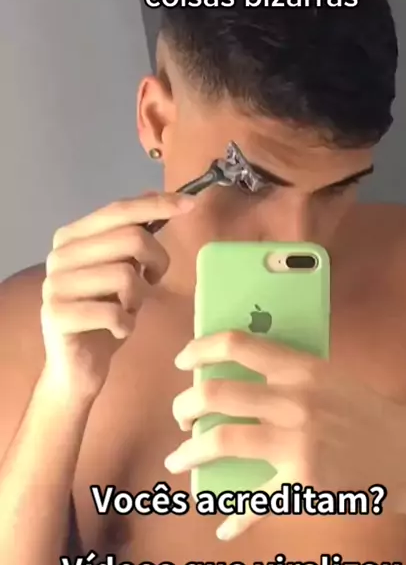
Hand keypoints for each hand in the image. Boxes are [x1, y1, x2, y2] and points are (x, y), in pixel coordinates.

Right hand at [41, 191, 194, 400]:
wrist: (76, 367)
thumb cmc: (104, 315)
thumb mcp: (122, 270)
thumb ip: (132, 237)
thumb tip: (158, 197)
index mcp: (72, 237)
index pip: (119, 210)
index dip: (158, 205)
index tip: (191, 204)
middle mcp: (59, 255)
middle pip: (131, 239)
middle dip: (156, 262)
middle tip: (151, 282)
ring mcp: (55, 284)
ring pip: (126, 276)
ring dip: (138, 298)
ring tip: (127, 309)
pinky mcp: (57, 315)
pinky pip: (114, 312)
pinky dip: (126, 324)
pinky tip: (118, 330)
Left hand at [166, 330, 405, 539]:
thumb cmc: (365, 413)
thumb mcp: (329, 379)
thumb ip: (286, 376)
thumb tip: (231, 382)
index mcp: (301, 368)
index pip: (238, 344)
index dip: (200, 348)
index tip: (183, 360)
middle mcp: (295, 401)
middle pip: (215, 394)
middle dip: (184, 406)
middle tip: (181, 416)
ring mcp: (297, 441)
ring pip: (220, 441)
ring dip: (188, 453)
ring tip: (178, 460)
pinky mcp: (303, 480)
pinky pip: (255, 500)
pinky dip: (235, 518)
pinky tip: (224, 527)